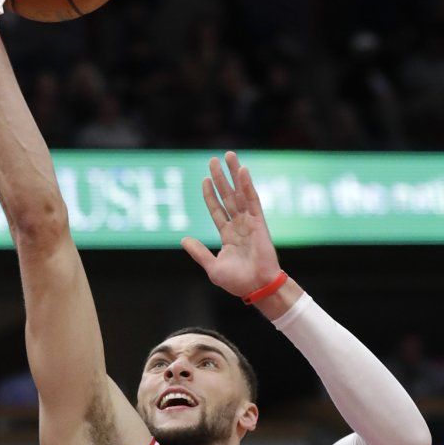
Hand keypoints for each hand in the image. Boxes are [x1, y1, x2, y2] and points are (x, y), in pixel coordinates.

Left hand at [182, 151, 280, 298]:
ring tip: (228, 156)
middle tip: (214, 160)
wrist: (256, 288)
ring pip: (240, 193)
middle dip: (221, 178)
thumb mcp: (212, 267)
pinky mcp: (260, 222)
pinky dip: (247, 185)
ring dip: (234, 174)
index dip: (211, 195)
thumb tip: (184, 239)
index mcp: (228, 236)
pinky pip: (253, 200)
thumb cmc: (237, 282)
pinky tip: (242, 170)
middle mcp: (239, 225)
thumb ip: (199, 252)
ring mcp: (249, 222)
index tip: (205, 179)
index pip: (217, 210)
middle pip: (228, 196)